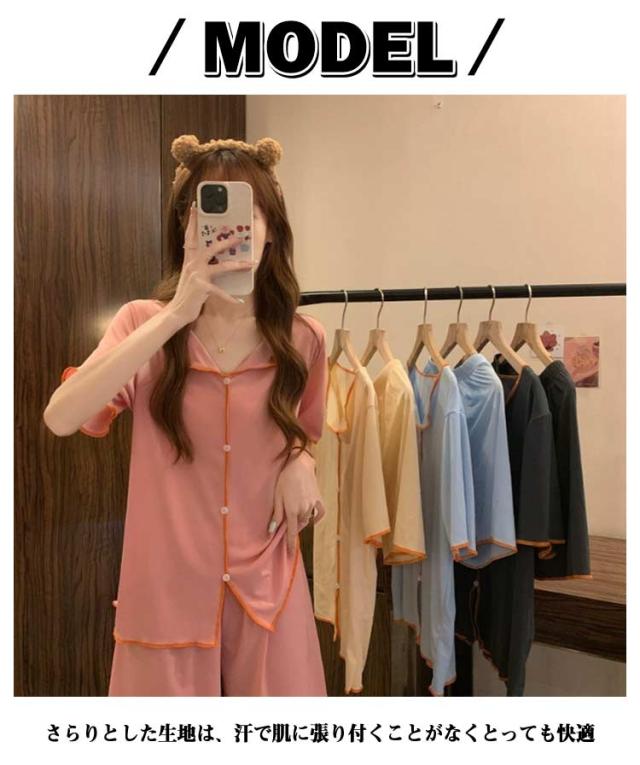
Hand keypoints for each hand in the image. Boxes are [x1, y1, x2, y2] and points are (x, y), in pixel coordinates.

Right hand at [168, 202, 253, 326]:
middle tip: (241, 236)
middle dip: (227, 241)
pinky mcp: (202, 288)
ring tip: (251, 264)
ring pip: (221, 266)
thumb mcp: (192, 273)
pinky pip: (220, 292)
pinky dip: (230, 297)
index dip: (192, 220)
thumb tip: (214, 254)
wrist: (178, 310)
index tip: (195, 206)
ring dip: (238, 265)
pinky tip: (239, 300)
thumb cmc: (188, 292)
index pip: (190, 235)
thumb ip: (199, 263)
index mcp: (189, 258)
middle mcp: (192, 264)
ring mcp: (197, 275)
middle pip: (211, 248)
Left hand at [268, 450, 325, 554]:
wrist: (300, 465)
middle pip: (299, 525)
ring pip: (308, 519)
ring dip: (302, 520)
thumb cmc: (285, 479)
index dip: (290, 544)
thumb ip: (276, 514)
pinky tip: (311, 515)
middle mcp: (304, 510)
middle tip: (288, 521)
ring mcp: (313, 505)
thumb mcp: (277, 496)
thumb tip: (272, 530)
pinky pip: (319, 513)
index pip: (291, 532)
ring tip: (296, 512)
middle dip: (294, 526)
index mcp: (292, 511)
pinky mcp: (319, 499)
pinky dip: (315, 517)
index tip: (290, 554)